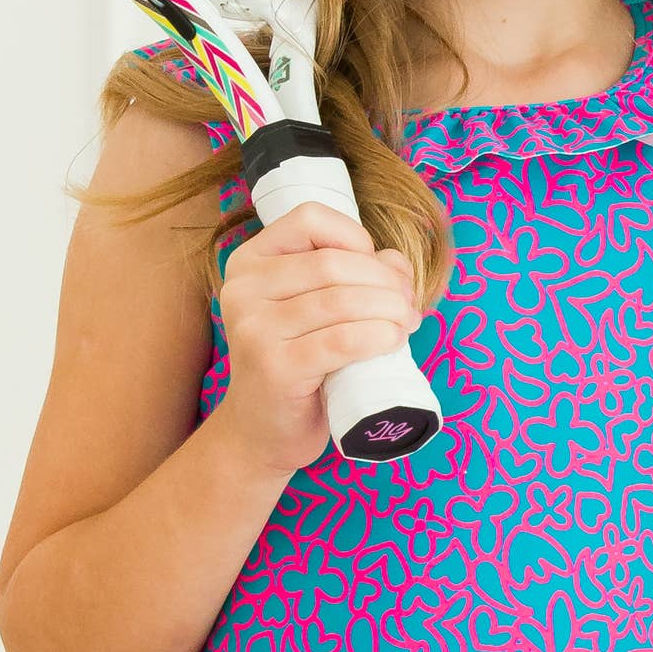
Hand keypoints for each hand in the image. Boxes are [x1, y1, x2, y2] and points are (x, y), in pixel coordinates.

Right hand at [215, 200, 421, 477]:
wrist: (261, 432)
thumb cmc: (297, 364)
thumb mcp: (313, 310)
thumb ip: (350, 275)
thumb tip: (396, 262)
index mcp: (250, 262)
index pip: (310, 218)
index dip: (356, 237)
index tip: (377, 271)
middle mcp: (243, 289)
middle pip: (333, 262)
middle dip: (385, 280)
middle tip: (409, 305)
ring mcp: (255, 329)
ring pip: (342, 300)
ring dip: (390, 309)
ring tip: (407, 324)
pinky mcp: (276, 367)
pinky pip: (341, 340)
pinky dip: (379, 336)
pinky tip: (395, 341)